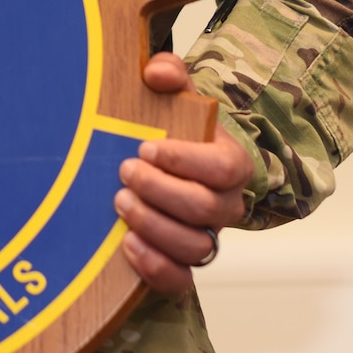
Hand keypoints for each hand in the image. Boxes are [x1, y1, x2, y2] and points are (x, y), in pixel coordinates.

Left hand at [115, 52, 253, 294]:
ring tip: (121, 202)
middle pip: (203, 208)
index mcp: (231, 163)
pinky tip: (128, 244)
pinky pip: (180, 279)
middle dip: (159, 190)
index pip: (224, 168)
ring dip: (153, 226)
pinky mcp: (183, 263)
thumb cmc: (175, 131)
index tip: (146, 146)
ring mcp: (206, 237)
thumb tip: (156, 73)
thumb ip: (168, 74)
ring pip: (193, 246)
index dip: (185, 160)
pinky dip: (155, 267)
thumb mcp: (175, 95)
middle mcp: (225, 205)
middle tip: (125, 170)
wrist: (173, 167)